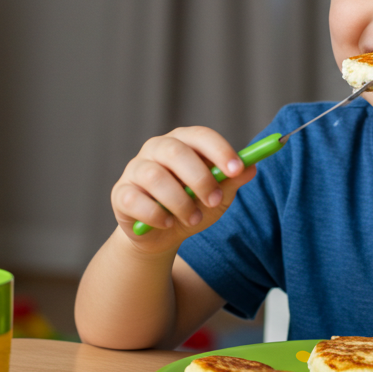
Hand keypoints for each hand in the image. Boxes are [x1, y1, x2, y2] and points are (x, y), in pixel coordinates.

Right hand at [109, 127, 257, 251]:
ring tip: (194, 219)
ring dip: (180, 201)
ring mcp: (135, 169)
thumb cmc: (192, 207)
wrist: (161, 236)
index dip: (219, 150)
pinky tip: (168, 223)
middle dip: (200, 178)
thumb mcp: (217, 197)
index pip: (200, 136)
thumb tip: (251, 167)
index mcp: (183, 142)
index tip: (237, 169)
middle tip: (214, 200)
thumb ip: (231, 182)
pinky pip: (136, 200)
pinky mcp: (121, 194)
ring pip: (155, 177)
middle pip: (176, 151)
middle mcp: (156, 149)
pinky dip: (156, 214)